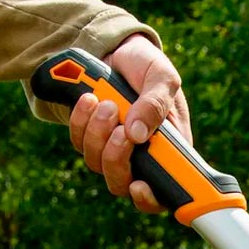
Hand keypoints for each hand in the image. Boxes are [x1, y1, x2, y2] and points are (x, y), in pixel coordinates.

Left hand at [68, 34, 191, 212]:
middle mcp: (141, 159)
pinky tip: (89, 100)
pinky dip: (80, 122)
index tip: (139, 186)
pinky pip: (78, 143)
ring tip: (106, 103)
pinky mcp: (92, 138)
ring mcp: (115, 150)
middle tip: (120, 128)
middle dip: (115, 158)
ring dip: (97, 134)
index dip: (149, 199)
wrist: (118, 49)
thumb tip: (138, 135)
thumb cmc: (148, 66)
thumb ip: (156, 105)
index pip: (162, 193)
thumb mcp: (162, 77)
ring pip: (97, 164)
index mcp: (169, 153)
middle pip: (122, 184)